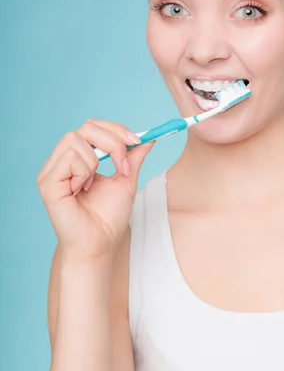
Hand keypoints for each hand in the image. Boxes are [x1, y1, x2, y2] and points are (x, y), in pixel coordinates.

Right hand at [36, 119, 153, 262]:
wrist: (99, 244)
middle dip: (111, 141)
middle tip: (123, 164)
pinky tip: (81, 190)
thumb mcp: (126, 179)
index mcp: (78, 158)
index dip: (115, 129)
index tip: (136, 140)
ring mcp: (51, 170)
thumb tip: (149, 138)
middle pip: (85, 127)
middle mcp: (61, 161)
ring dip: (95, 161)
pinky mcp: (47, 182)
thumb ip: (133, 157)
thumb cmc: (108, 217)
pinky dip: (83, 172)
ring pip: (76, 139)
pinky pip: (69, 158)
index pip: (92, 127)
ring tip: (93, 184)